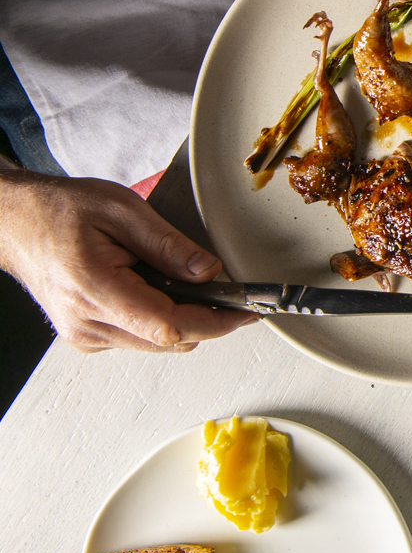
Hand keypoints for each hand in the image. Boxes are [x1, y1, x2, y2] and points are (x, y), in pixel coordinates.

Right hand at [0, 170, 257, 352]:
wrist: (16, 222)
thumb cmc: (59, 211)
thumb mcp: (122, 210)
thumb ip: (169, 244)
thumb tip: (209, 271)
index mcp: (95, 290)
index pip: (171, 325)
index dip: (217, 322)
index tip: (247, 311)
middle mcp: (86, 323)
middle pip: (170, 339)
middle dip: (208, 318)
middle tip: (231, 292)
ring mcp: (85, 334)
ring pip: (158, 342)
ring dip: (184, 319)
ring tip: (183, 281)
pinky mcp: (87, 336)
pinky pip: (140, 337)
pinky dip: (161, 319)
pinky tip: (158, 290)